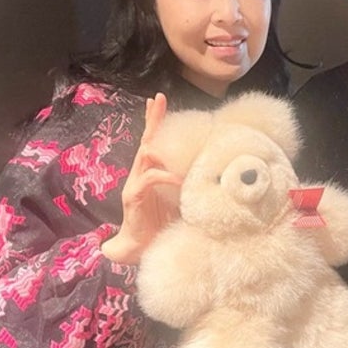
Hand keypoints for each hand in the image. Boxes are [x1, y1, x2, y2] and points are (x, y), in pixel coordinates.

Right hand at [102, 93, 182, 264]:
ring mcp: (135, 184)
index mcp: (151, 173)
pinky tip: (176, 177)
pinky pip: (149, 179)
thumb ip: (188, 186)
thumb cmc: (160, 225)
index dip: (157, 122)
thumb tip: (214, 175)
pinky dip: (164, 175)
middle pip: (147, 141)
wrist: (139, 249)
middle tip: (158, 99)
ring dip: (157, 142)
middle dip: (153, 119)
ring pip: (144, 155)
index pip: (155, 143)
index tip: (159, 101)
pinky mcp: (133, 197)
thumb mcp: (179, 201)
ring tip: (167, 129)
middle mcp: (140, 174)